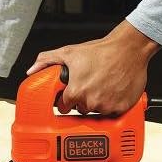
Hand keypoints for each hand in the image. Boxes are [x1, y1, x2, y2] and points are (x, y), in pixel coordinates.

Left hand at [27, 20, 159, 114]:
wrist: (128, 49)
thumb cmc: (101, 50)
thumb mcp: (69, 52)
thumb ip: (47, 60)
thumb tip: (32, 69)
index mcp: (76, 91)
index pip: (64, 107)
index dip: (67, 99)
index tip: (72, 94)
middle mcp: (91, 102)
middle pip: (81, 110)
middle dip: (83, 100)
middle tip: (89, 85)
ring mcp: (107, 106)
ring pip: (97, 112)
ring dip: (97, 103)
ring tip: (102, 86)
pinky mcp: (121, 108)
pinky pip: (113, 113)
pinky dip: (112, 105)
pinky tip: (113, 91)